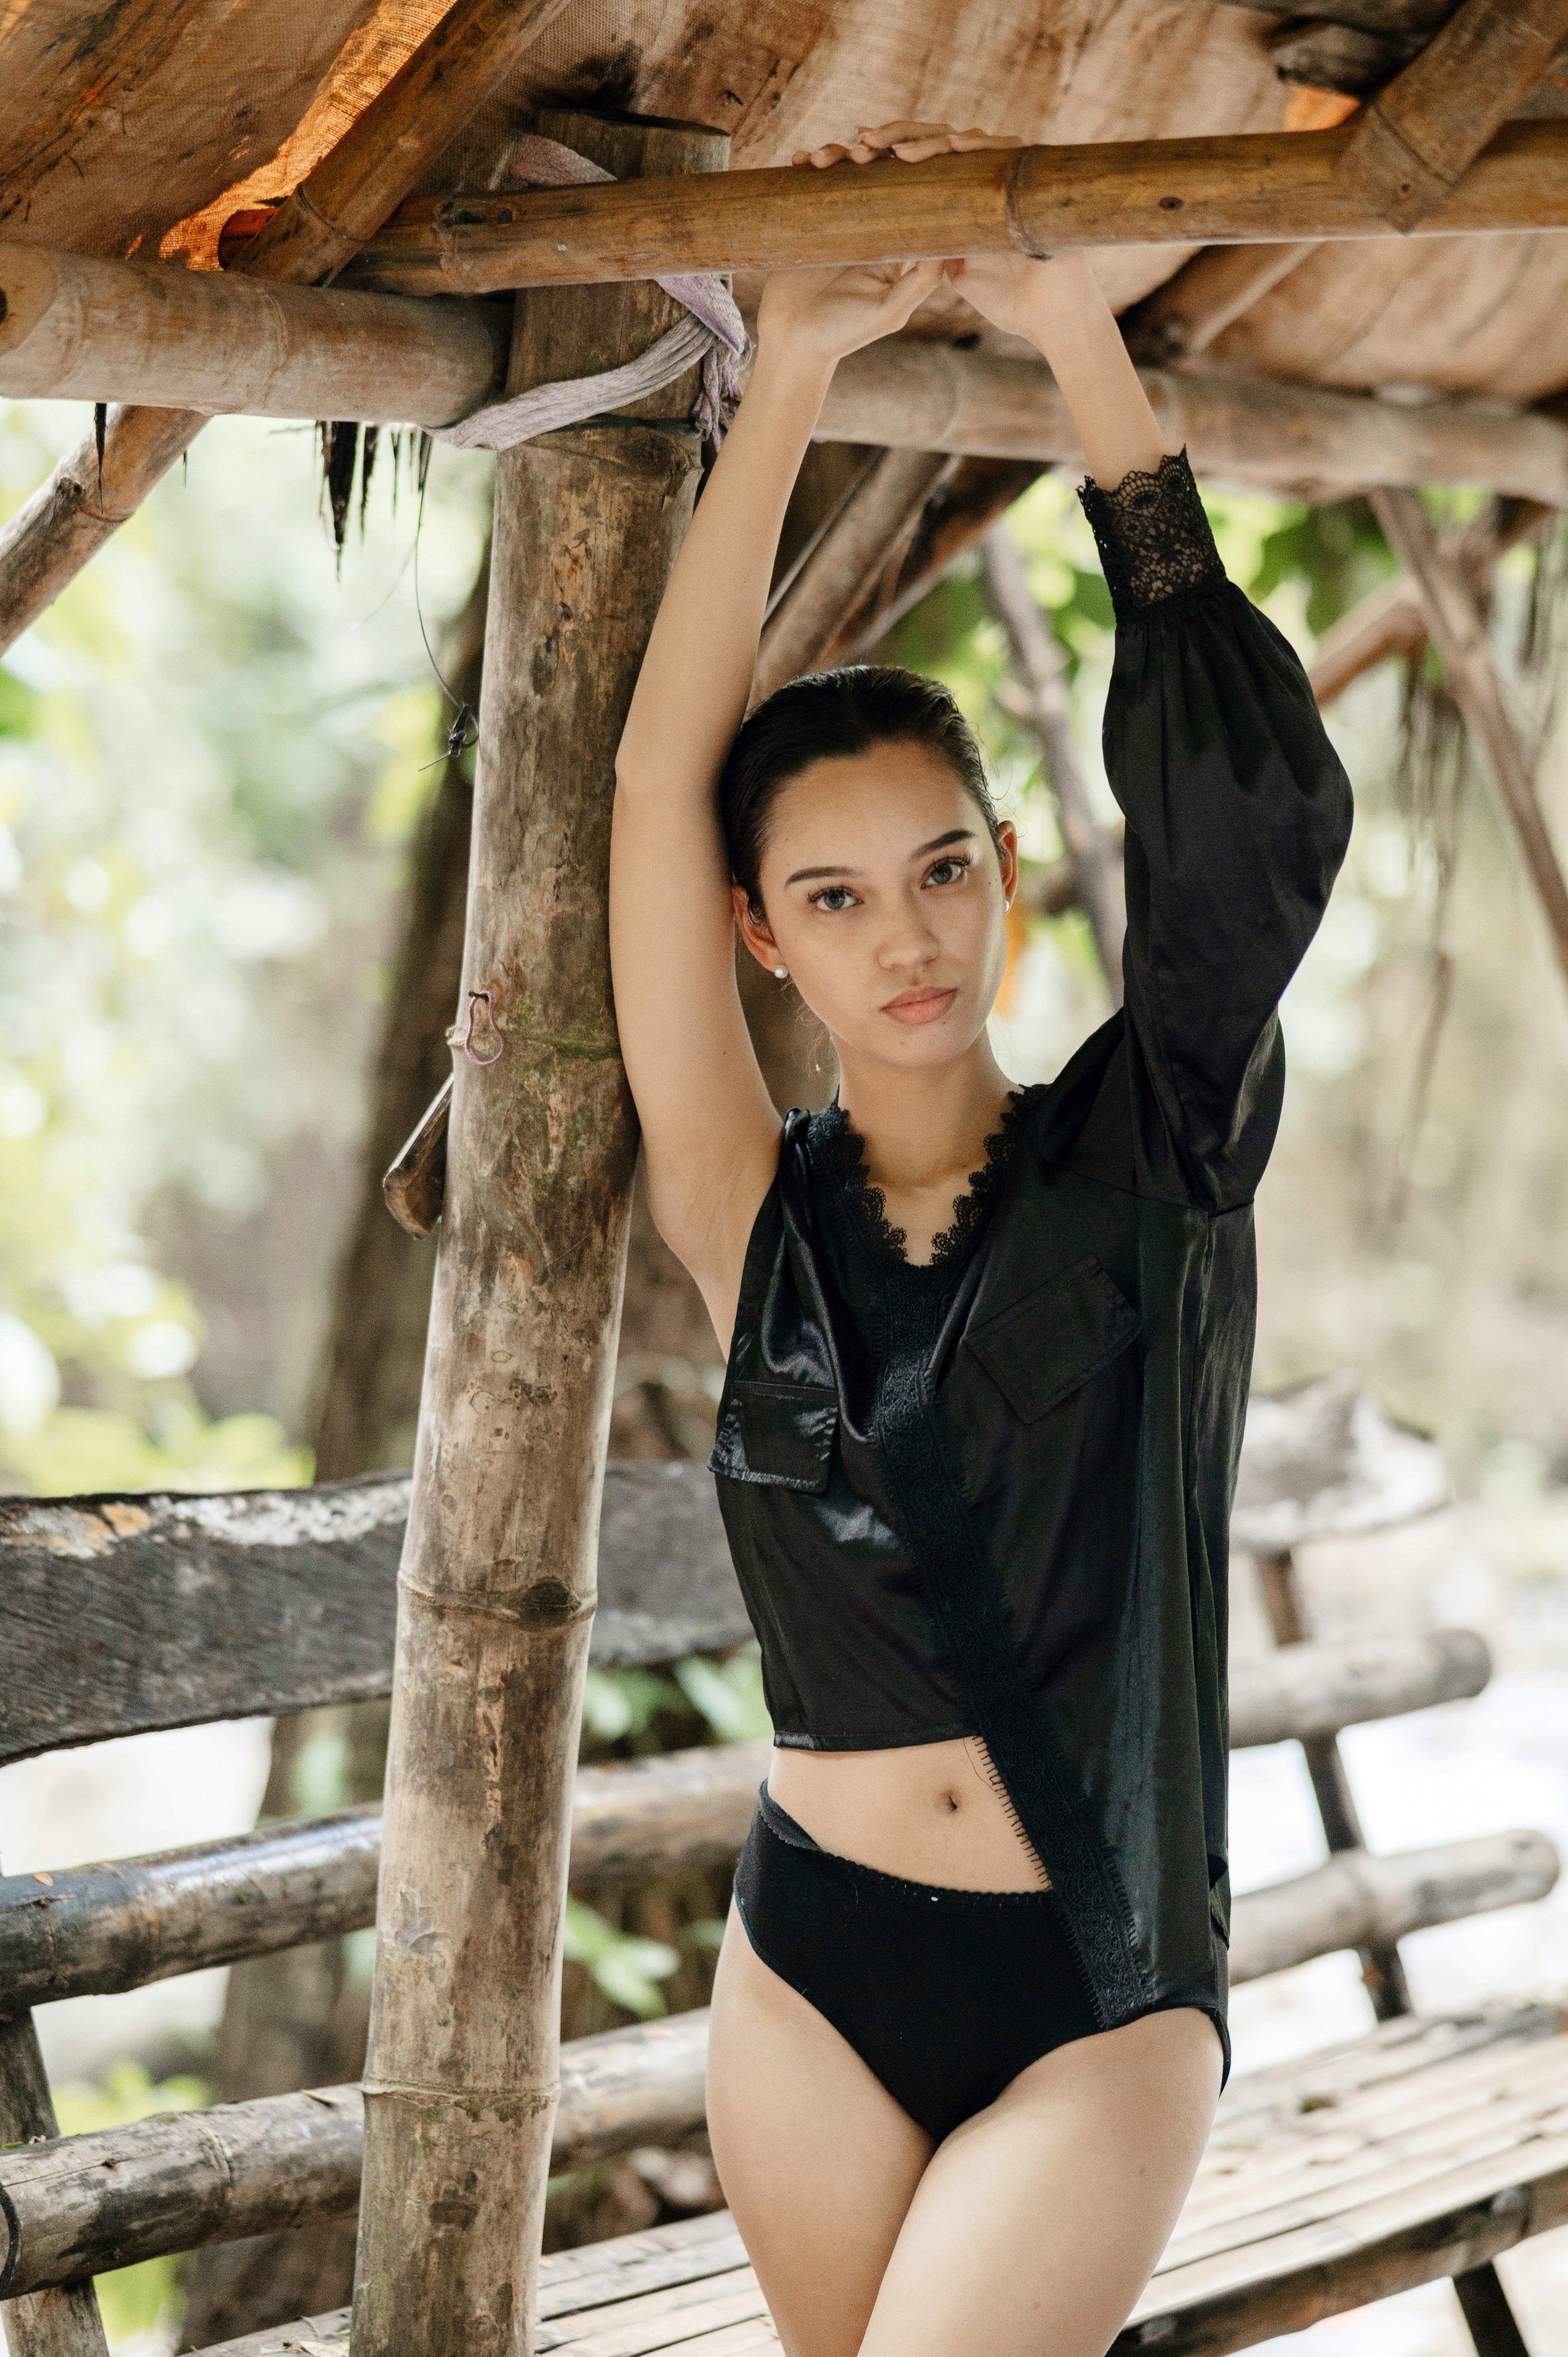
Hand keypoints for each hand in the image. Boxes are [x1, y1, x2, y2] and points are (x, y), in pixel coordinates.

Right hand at [769, 121, 1055, 357]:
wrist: (792, 344)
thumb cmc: (843, 335)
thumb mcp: (888, 312)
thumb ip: (920, 282)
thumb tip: (950, 243)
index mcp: (896, 243)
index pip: (911, 192)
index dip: (911, 164)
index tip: (905, 152)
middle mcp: (870, 226)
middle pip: (878, 171)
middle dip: (872, 151)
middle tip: (861, 151)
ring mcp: (837, 219)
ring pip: (843, 170)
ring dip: (836, 153)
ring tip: (825, 158)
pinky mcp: (807, 220)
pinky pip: (809, 183)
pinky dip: (805, 166)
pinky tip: (800, 160)